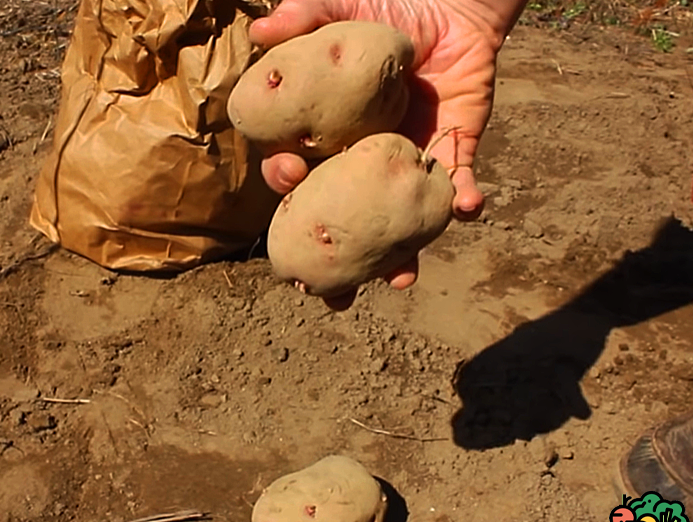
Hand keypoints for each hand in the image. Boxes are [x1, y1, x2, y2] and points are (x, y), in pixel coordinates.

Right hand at [251, 0, 508, 309]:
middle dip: (338, 257)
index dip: (289, 182)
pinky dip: (464, 199)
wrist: (451, 3)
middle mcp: (365, 162)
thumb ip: (305, 18)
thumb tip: (259, 33)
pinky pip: (457, 184)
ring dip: (401, 256)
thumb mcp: (343, 10)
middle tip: (331, 287)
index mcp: (331, 138)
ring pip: (398, 222)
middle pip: (345, 219)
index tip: (288, 180)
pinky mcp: (452, 154)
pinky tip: (467, 209)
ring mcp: (408, 164)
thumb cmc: (387, 9)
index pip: (301, 172)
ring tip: (400, 280)